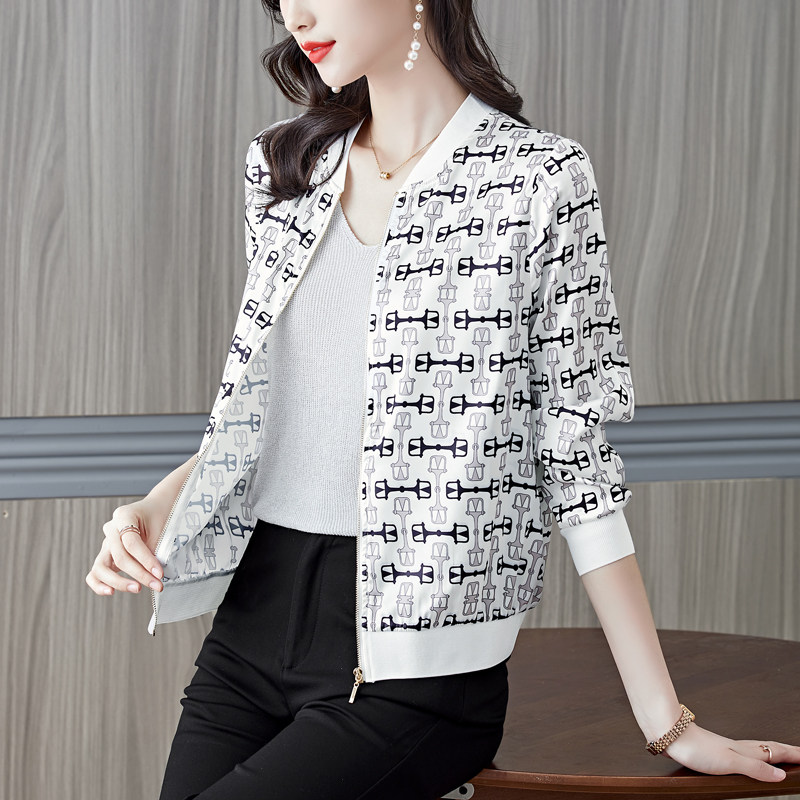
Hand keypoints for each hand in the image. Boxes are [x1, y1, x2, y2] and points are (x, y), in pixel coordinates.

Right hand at [85, 499, 166, 595]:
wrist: (156, 508)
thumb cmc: (159, 516)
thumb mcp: (160, 527)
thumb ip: (155, 549)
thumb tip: (155, 575)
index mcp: (123, 515)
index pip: (131, 543)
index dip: (146, 560)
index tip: (160, 573)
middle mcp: (111, 529)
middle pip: (119, 556)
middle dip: (139, 574)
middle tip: (156, 584)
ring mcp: (106, 543)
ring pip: (101, 567)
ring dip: (119, 582)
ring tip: (137, 588)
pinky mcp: (106, 555)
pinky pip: (95, 573)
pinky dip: (99, 584)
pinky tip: (110, 592)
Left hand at [662, 722, 799, 781]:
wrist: (671, 735)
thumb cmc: (697, 748)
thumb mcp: (730, 762)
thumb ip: (755, 767)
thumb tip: (781, 774)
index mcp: (746, 751)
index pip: (776, 752)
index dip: (794, 755)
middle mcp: (739, 748)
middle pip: (769, 748)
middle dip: (787, 751)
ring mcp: (728, 748)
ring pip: (757, 749)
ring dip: (772, 751)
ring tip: (781, 755)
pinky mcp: (716, 751)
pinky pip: (743, 752)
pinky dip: (754, 754)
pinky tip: (746, 757)